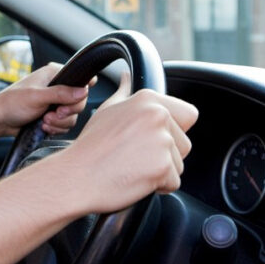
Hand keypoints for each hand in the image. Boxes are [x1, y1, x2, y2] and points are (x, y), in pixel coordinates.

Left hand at [0, 63, 90, 136]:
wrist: (0, 119)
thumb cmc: (12, 103)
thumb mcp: (37, 96)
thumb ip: (61, 94)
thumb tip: (83, 91)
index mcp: (54, 74)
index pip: (80, 79)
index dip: (81, 92)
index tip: (69, 102)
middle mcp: (57, 87)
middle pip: (79, 102)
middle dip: (66, 113)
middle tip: (52, 114)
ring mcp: (55, 102)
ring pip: (72, 116)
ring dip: (59, 123)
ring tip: (44, 121)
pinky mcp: (52, 116)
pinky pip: (64, 125)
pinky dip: (56, 128)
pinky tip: (43, 127)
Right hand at [58, 76, 198, 213]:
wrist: (76, 176)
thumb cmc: (90, 147)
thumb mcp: (107, 111)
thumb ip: (124, 93)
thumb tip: (127, 77)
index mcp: (148, 100)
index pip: (188, 115)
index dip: (173, 130)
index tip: (150, 138)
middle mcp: (158, 116)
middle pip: (185, 143)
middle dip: (166, 154)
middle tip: (135, 156)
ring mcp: (162, 141)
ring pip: (179, 164)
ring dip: (161, 171)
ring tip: (132, 167)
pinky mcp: (163, 167)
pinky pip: (173, 182)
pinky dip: (157, 186)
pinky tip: (134, 179)